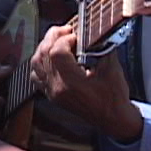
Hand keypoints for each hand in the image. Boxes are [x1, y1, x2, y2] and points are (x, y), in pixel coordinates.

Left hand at [30, 25, 142, 142]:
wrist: (113, 119)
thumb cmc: (114, 97)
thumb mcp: (112, 68)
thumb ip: (101, 46)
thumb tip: (93, 31)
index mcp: (71, 83)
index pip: (57, 52)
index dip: (65, 38)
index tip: (76, 35)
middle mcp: (57, 88)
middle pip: (43, 54)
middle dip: (53, 37)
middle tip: (66, 31)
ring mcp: (52, 93)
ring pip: (36, 63)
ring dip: (44, 48)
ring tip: (58, 40)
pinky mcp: (51, 95)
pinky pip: (36, 75)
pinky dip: (40, 63)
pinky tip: (52, 58)